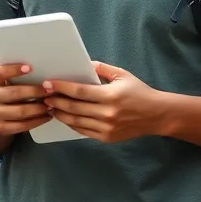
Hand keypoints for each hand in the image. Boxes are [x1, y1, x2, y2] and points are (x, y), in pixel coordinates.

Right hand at [0, 63, 50, 135]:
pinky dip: (37, 121)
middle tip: (49, 91)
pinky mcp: (0, 127)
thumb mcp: (7, 79)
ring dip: (39, 108)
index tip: (30, 68)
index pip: (0, 72)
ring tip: (51, 105)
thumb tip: (40, 72)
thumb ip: (17, 75)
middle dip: (35, 92)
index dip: (14, 70)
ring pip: (20, 111)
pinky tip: (47, 116)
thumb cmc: (8, 90)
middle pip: (14, 93)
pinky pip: (22, 125)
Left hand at [42, 62, 167, 142]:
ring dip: (60, 114)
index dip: (61, 88)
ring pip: (76, 121)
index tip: (48, 84)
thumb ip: (101, 68)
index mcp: (110, 96)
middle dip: (56, 101)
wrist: (157, 115)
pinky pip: (83, 131)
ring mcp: (106, 128)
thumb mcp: (122, 75)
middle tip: (43, 96)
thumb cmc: (139, 92)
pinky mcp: (106, 138)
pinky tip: (64, 117)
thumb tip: (83, 64)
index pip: (79, 91)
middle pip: (74, 107)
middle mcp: (107, 113)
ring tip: (50, 107)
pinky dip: (71, 124)